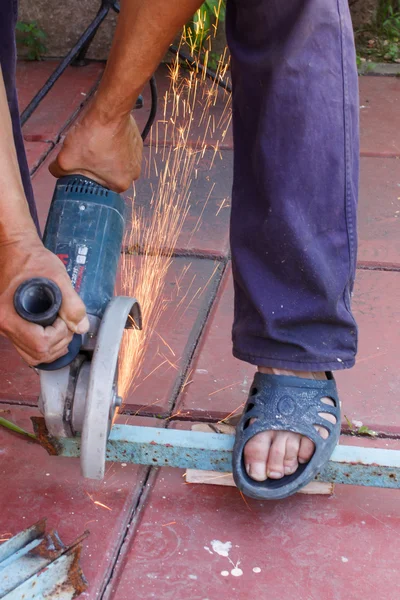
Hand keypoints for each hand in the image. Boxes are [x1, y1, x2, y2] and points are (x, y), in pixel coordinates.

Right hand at [0, 234, 88, 365]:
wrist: (17, 252)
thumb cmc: (33, 261)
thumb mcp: (57, 278)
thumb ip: (72, 304)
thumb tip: (82, 327)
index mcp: (9, 315)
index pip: (40, 343)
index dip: (60, 335)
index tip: (65, 319)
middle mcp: (4, 326)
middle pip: (38, 353)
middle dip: (60, 342)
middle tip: (68, 323)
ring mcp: (6, 328)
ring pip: (33, 356)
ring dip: (54, 348)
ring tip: (63, 328)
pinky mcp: (12, 327)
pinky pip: (29, 349)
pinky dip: (46, 348)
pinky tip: (56, 335)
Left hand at [49, 108, 142, 192]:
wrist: (108, 111)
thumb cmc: (92, 136)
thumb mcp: (66, 159)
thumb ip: (58, 171)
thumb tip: (55, 172)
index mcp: (120, 184)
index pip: (100, 189)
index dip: (87, 180)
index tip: (79, 170)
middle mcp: (133, 174)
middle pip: (107, 176)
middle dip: (95, 168)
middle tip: (84, 155)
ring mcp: (137, 158)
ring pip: (114, 163)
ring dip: (104, 157)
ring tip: (93, 144)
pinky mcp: (137, 144)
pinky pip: (121, 150)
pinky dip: (112, 146)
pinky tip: (102, 137)